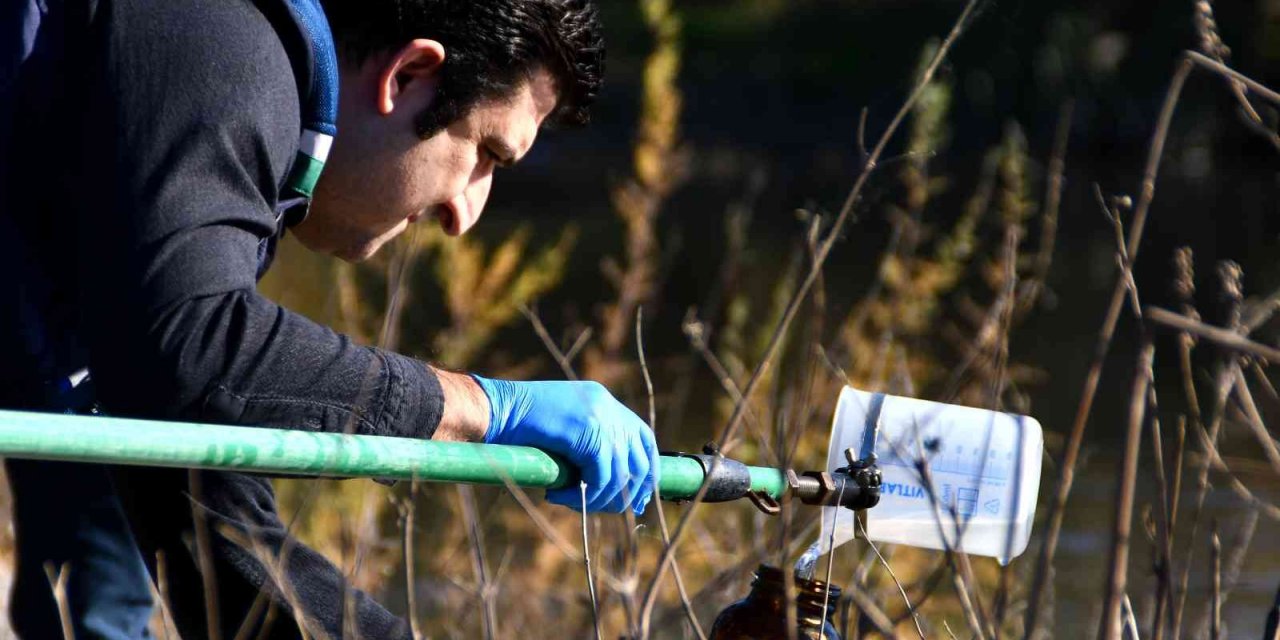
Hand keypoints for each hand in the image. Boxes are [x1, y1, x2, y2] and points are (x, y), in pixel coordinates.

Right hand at [472, 377, 657, 514]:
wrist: (494, 409)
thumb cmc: (517, 424)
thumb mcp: (562, 430)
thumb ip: (587, 445)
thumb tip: (611, 485)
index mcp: (603, 402)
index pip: (643, 439)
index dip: (646, 471)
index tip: (639, 498)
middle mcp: (608, 407)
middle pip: (638, 461)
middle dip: (627, 494)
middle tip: (605, 510)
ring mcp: (601, 418)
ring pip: (619, 476)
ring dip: (597, 499)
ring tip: (572, 504)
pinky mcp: (589, 433)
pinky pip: (599, 479)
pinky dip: (582, 496)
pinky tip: (557, 496)